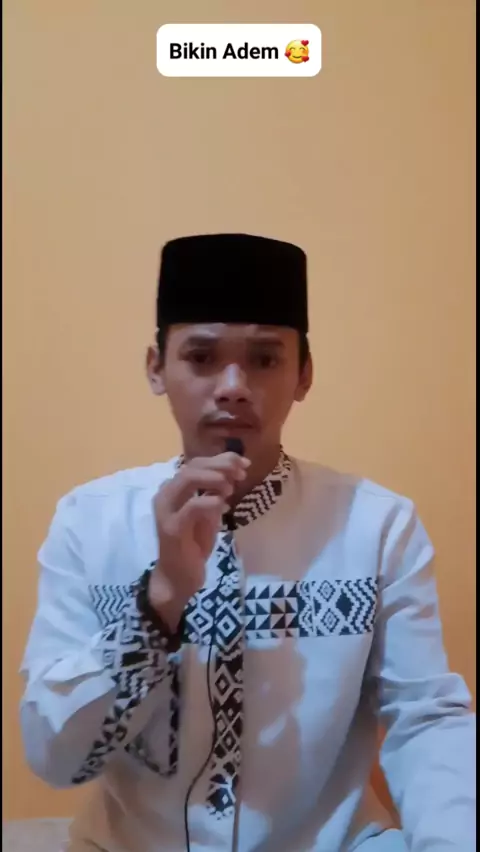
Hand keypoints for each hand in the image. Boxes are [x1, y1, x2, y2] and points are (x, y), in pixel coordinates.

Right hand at [148, 451, 249, 629]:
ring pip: (188, 479)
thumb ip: (215, 491)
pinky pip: (192, 506)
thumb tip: (234, 470)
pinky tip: (223, 508)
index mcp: (174, 488)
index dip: (221, 459)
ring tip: (231, 489)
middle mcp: (166, 494)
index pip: (196, 463)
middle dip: (221, 465)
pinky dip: (211, 502)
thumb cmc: (193, 543)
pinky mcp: (171, 528)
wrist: (179, 576)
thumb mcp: (208, 512)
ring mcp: (166, 510)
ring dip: (214, 479)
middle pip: (192, 466)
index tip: (244, 463)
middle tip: (241, 474)